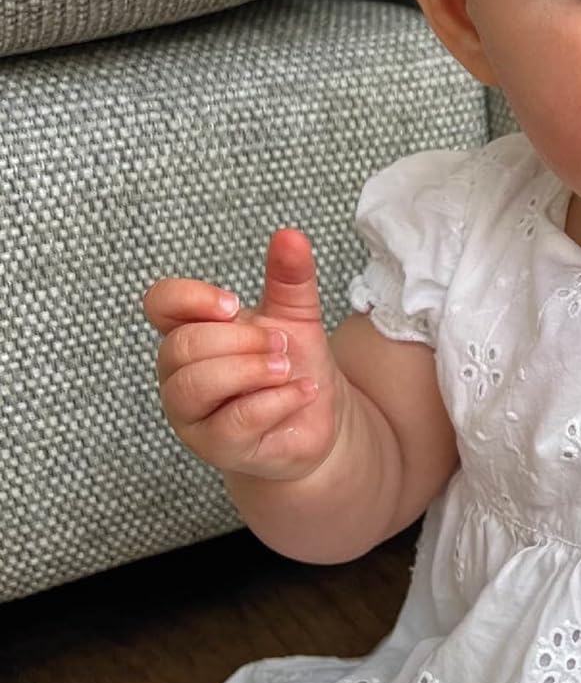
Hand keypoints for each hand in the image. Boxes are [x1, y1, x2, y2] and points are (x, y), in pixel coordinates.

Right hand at [144, 229, 342, 480]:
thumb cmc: (293, 364)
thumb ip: (290, 277)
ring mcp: (194, 415)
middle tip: (282, 345)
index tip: (232, 304)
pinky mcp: (218, 447)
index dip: (190, 298)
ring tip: (287, 369)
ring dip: (251, 370)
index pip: (159, 303)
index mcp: (192, 331)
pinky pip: (233, 421)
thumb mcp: (296, 315)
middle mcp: (181, 373)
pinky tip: (302, 391)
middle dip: (241, 340)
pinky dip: (276, 401)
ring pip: (194, 385)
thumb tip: (290, 235)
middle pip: (181, 345)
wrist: (318, 419)